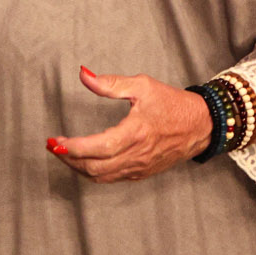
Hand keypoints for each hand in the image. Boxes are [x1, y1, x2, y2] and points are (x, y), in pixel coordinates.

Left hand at [46, 64, 212, 181]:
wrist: (201, 125)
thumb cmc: (173, 104)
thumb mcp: (143, 86)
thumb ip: (110, 83)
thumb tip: (84, 75)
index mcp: (136, 133)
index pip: (97, 148)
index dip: (72, 147)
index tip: (55, 140)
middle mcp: (137, 155)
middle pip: (93, 167)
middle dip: (68, 158)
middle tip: (53, 145)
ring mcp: (139, 167)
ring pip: (100, 177)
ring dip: (77, 167)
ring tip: (64, 152)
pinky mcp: (141, 173)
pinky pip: (111, 179)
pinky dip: (92, 172)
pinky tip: (84, 160)